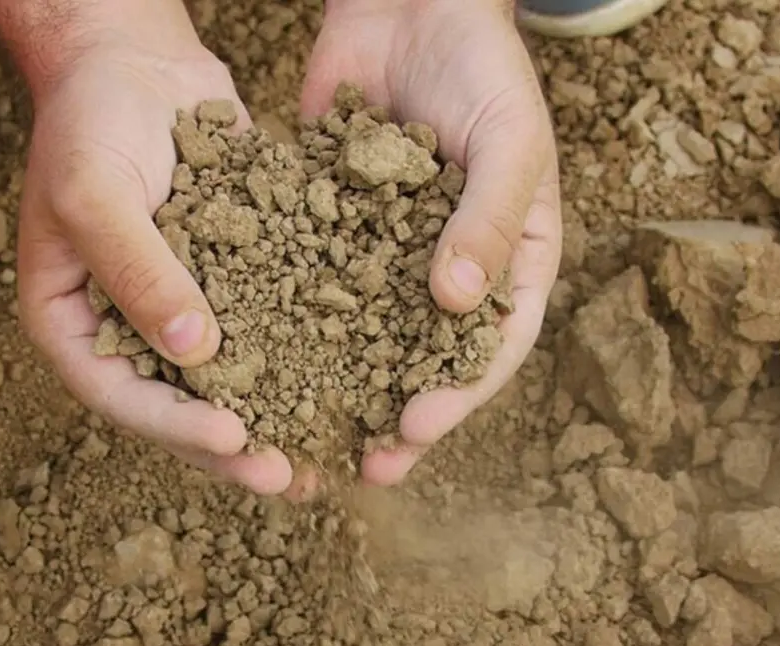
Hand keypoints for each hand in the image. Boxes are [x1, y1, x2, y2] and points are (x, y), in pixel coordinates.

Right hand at [0, 0, 292, 494]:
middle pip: (174, 406)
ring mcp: (173, 309)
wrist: (131, 60)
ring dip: (269, 418)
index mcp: (70, 322)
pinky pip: (257, 331)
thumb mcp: (97, 192)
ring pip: (221, 383)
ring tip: (321, 459)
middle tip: (288, 477)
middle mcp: (122, 328)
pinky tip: (342, 383)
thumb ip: (139, 271)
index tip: (236, 438)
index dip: (175, 423)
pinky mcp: (222, 283)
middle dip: (231, 445)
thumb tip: (195, 353)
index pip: (118, 394)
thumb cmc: (91, 119)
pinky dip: (292, 359)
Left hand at [301, 0, 563, 485]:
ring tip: (312, 432)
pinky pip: (320, 285)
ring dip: (346, 386)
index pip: (494, 345)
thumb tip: (455, 302)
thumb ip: (489, 217)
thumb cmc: (482, 66)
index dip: (459, 392)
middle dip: (401, 414)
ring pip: (371, 336)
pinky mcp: (335, 230)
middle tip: (368, 466)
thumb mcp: (508, 139)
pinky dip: (299, 324)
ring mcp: (391, 253)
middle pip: (430, 360)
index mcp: (512, 258)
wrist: (411, 4)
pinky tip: (267, 360)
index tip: (417, 427)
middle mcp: (452, 268)